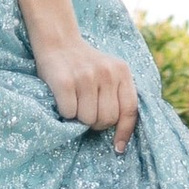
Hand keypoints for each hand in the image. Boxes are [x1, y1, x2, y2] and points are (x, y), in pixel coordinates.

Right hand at [35, 34, 137, 151]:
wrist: (58, 41)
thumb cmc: (85, 65)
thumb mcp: (109, 72)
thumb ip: (118, 94)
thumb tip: (121, 137)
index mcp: (122, 71)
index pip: (130, 109)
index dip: (124, 132)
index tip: (118, 148)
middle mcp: (107, 72)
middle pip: (107, 119)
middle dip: (96, 123)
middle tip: (87, 110)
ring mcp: (86, 76)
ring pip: (88, 119)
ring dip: (79, 117)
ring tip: (75, 101)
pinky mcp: (65, 81)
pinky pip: (69, 113)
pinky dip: (65, 112)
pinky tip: (63, 98)